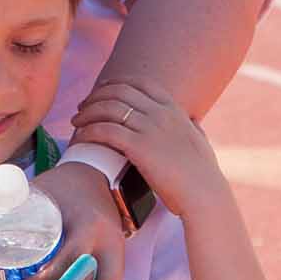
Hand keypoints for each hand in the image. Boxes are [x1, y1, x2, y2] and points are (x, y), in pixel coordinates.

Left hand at [74, 77, 225, 219]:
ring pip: (108, 108)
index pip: (140, 83)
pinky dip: (89, 130)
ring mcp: (150, 127)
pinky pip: (105, 130)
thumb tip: (194, 121)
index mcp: (174, 110)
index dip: (116, 83)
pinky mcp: (139, 146)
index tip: (101, 90)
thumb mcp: (201, 144)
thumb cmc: (203, 176)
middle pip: (118, 91)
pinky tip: (81, 136)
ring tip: (76, 121)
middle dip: (96, 96)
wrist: (205, 197)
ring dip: (87, 112)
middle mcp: (160, 113)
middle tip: (82, 107)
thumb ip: (194, 129)